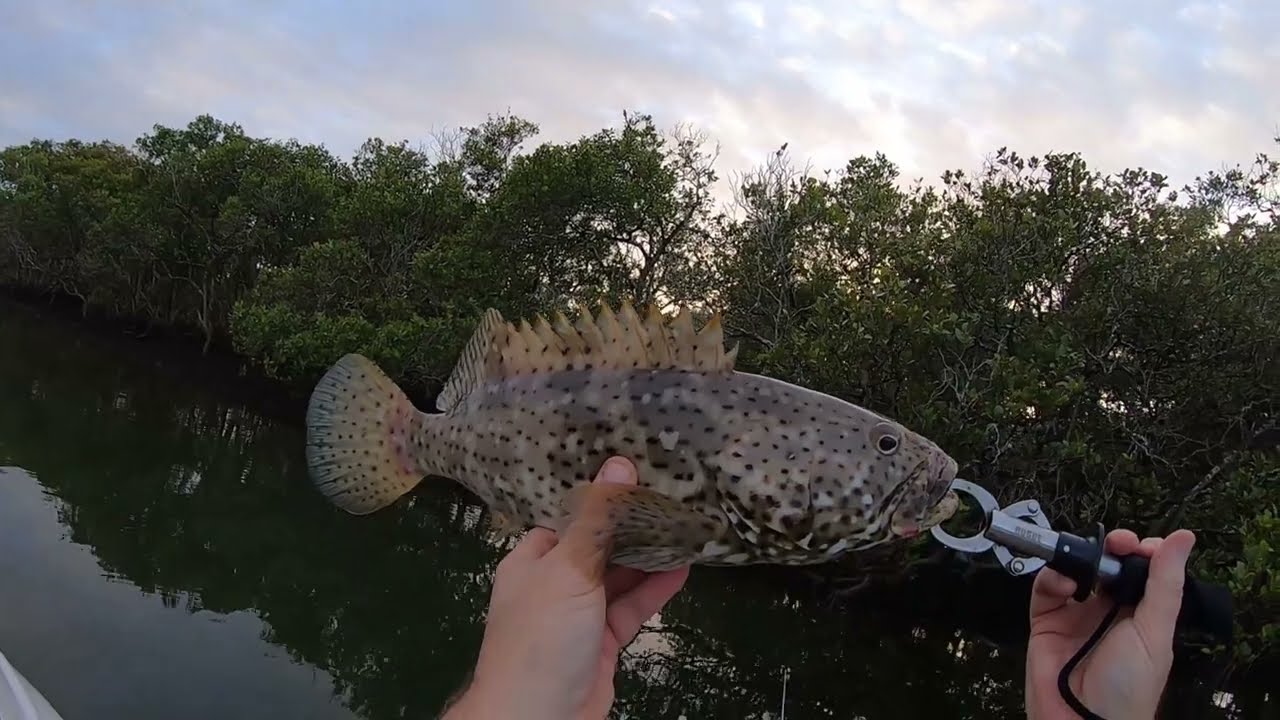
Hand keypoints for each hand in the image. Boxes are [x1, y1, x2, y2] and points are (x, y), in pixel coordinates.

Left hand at [443, 456, 690, 719]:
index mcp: (531, 561)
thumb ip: (597, 519)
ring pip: (617, 578)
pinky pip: (630, 609)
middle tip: (670, 499)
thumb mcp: (569, 567)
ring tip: (684, 528)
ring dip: (647, 558)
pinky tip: (682, 569)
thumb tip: (620, 464)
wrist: (538, 718)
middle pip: (596, 547)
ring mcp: (578, 616)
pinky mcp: (602, 643)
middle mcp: (552, 584)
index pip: (566, 519)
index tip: (636, 477)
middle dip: (630, 528)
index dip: (599, 500)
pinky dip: (654, 590)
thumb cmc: (543, 634)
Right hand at [1025, 528, 1195, 719]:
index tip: (1143, 545)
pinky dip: (1051, 578)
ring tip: (1085, 559)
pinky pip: (1045, 590)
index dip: (1143, 553)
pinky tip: (1063, 582)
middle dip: (1111, 548)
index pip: (1144, 572)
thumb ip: (1164, 583)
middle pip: (1108, 566)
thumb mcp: (1154, 632)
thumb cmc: (1127, 688)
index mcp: (1142, 616)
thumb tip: (1184, 538)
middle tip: (1115, 543)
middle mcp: (1109, 612)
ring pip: (1075, 571)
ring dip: (1079, 557)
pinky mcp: (1046, 621)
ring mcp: (1076, 616)